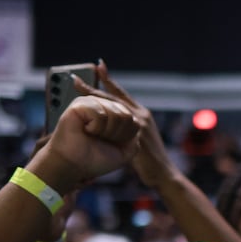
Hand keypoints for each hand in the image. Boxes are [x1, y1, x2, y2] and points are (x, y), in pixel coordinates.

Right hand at [28, 96, 141, 195]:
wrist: (74, 166)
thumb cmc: (95, 159)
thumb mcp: (124, 151)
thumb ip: (135, 136)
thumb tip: (135, 120)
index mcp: (113, 115)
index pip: (134, 121)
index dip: (125, 136)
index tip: (110, 142)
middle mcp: (103, 106)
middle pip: (127, 116)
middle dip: (117, 134)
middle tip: (101, 139)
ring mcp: (92, 103)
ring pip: (116, 114)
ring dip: (106, 132)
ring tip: (92, 134)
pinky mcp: (80, 104)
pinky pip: (101, 113)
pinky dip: (96, 127)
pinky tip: (85, 130)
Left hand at [73, 62, 178, 189]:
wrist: (163, 174)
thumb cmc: (150, 162)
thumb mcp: (139, 142)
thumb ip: (127, 132)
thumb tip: (112, 130)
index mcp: (141, 115)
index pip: (121, 95)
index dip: (109, 81)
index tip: (98, 67)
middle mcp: (141, 114)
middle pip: (114, 95)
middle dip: (96, 83)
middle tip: (77, 76)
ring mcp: (139, 122)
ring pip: (113, 104)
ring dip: (94, 95)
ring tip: (78, 86)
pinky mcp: (137, 132)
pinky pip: (117, 119)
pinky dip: (103, 112)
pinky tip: (89, 107)